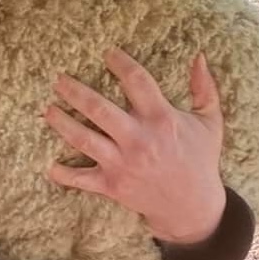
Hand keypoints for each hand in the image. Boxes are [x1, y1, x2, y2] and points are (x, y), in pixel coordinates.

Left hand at [42, 47, 226, 245]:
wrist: (193, 206)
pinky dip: (63, 174)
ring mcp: (122, 164)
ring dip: (61, 123)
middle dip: (75, 92)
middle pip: (98, 109)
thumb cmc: (200, 159)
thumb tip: (200, 56)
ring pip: (83, 139)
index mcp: (162, 119)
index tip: (108, 53)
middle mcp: (138, 140)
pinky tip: (51, 166)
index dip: (120, 63)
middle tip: (59, 79)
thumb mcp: (210, 121)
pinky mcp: (112, 185)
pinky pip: (81, 179)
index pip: (137, 81)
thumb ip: (204, 88)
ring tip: (48, 109)